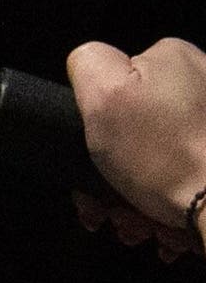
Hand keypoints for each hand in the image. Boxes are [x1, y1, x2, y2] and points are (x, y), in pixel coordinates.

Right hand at [69, 37, 203, 262]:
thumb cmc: (167, 156)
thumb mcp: (104, 96)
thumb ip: (88, 63)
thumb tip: (91, 61)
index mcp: (171, 58)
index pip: (111, 89)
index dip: (90, 134)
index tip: (88, 174)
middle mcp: (202, 78)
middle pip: (135, 129)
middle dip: (114, 175)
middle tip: (111, 210)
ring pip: (159, 156)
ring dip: (138, 196)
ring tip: (138, 223)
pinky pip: (185, 172)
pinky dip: (170, 199)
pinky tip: (163, 222)